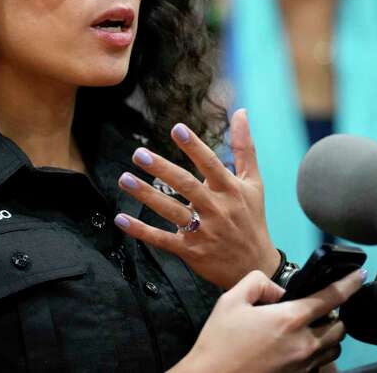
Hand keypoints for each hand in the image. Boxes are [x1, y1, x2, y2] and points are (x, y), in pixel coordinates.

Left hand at [114, 109, 278, 288]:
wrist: (255, 266)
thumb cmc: (251, 218)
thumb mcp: (253, 182)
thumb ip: (244, 147)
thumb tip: (240, 111)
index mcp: (230, 190)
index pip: (211, 164)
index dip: (194, 147)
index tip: (176, 129)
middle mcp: (216, 209)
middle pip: (186, 186)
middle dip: (162, 169)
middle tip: (139, 154)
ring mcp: (203, 231)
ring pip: (171, 211)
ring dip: (146, 195)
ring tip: (125, 179)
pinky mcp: (190, 251)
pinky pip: (162, 239)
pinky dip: (141, 231)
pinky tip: (122, 219)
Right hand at [170, 269, 364, 372]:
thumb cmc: (219, 342)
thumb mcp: (232, 300)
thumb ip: (258, 283)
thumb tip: (279, 291)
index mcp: (289, 319)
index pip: (332, 297)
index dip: (350, 283)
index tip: (359, 275)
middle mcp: (304, 344)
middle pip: (340, 326)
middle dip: (333, 313)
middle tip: (316, 308)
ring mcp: (304, 366)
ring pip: (334, 348)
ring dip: (328, 335)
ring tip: (309, 329)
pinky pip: (320, 364)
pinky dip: (317, 353)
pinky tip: (297, 348)